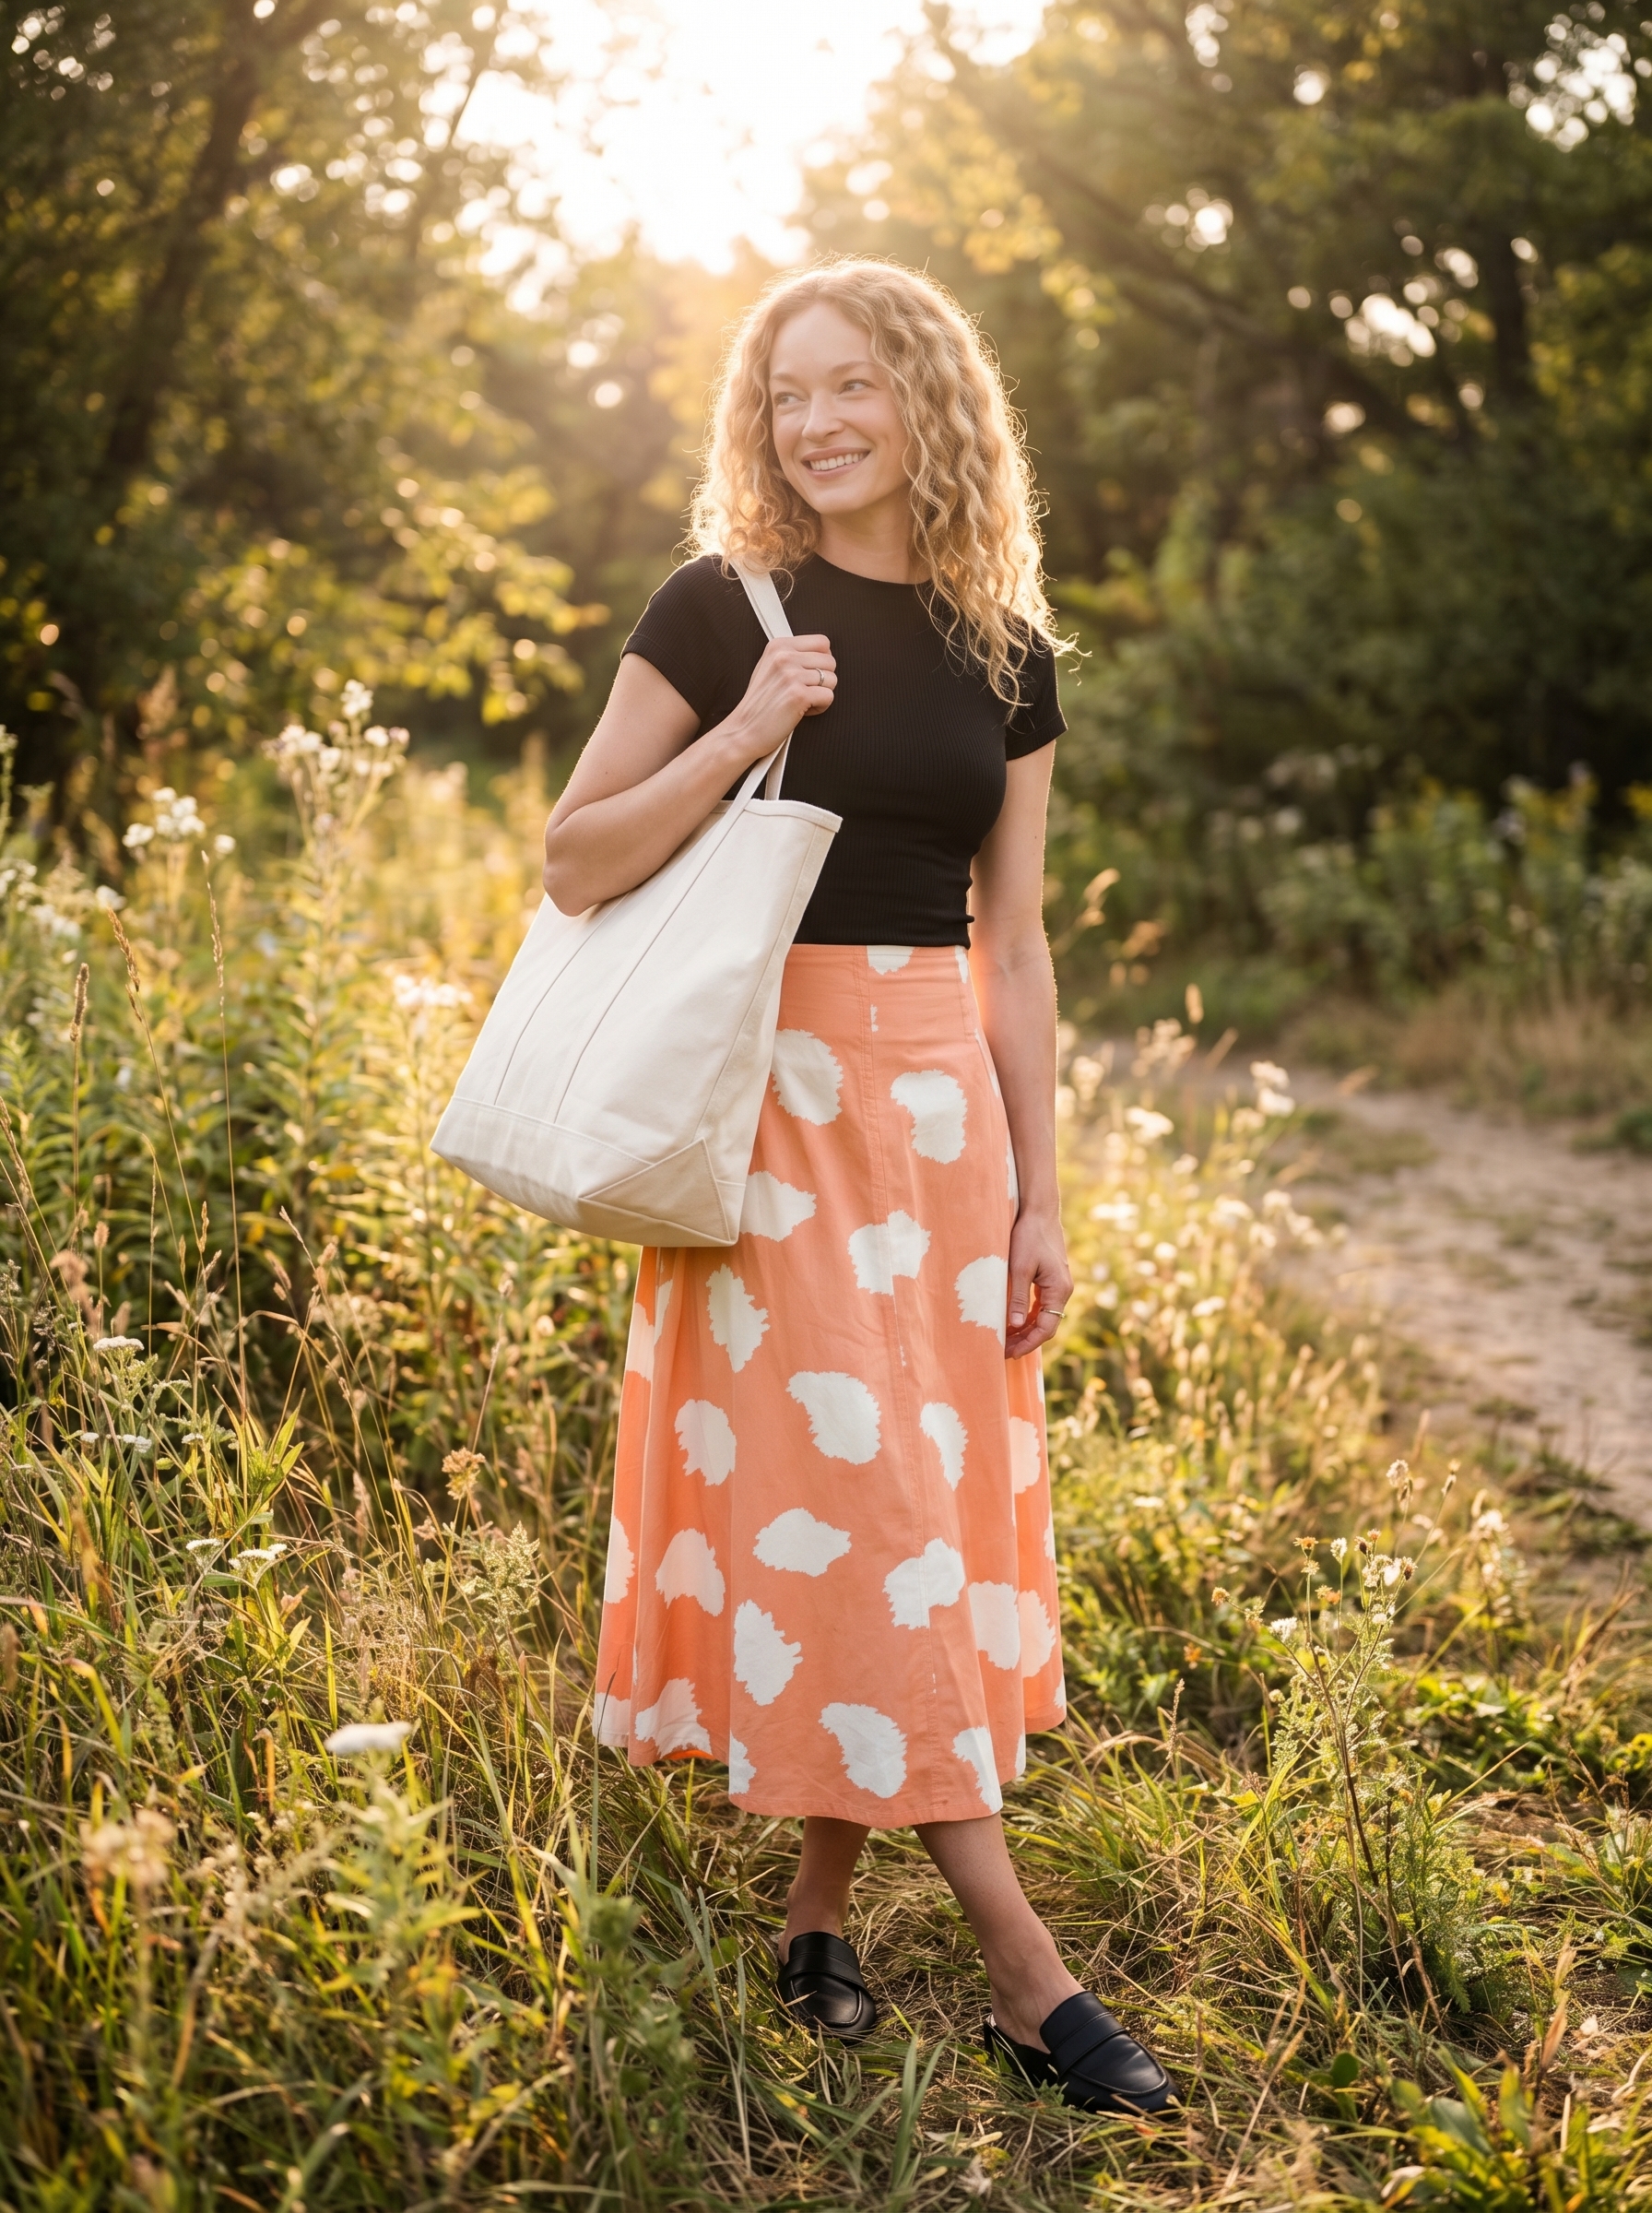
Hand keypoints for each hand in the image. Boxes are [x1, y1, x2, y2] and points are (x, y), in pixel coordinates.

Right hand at [730, 633, 836, 761]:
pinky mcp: (799, 695)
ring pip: (832, 679)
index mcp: (778, 646)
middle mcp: (784, 656)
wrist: (744, 729)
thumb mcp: (769, 667)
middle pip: (830, 661)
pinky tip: (802, 710)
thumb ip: (792, 655)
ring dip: (821, 694)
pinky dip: (820, 708)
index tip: (809, 674)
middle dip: (823, 679)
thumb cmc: (759, 703)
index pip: (823, 642)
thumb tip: (821, 652)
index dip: (822, 661)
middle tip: (803, 691)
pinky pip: (829, 697)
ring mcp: (791, 675)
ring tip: (801, 701)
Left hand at [1005, 1206, 1071, 1359]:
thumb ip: (1018, 1297)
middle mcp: (1063, 1290)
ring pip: (1043, 1316)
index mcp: (1059, 1290)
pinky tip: (1013, 1322)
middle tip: (1004, 1351)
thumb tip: (1014, 1325)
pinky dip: (1028, 1316)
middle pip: (1046, 1325)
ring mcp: (1058, 1285)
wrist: (1039, 1211)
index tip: (1010, 1353)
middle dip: (1026, 1340)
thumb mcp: (1020, 1268)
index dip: (1028, 1343)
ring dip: (1026, 1329)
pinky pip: (1041, 1305)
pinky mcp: (1051, 1279)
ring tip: (1006, 1340)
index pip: (1046, 1328)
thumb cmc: (1029, 1236)